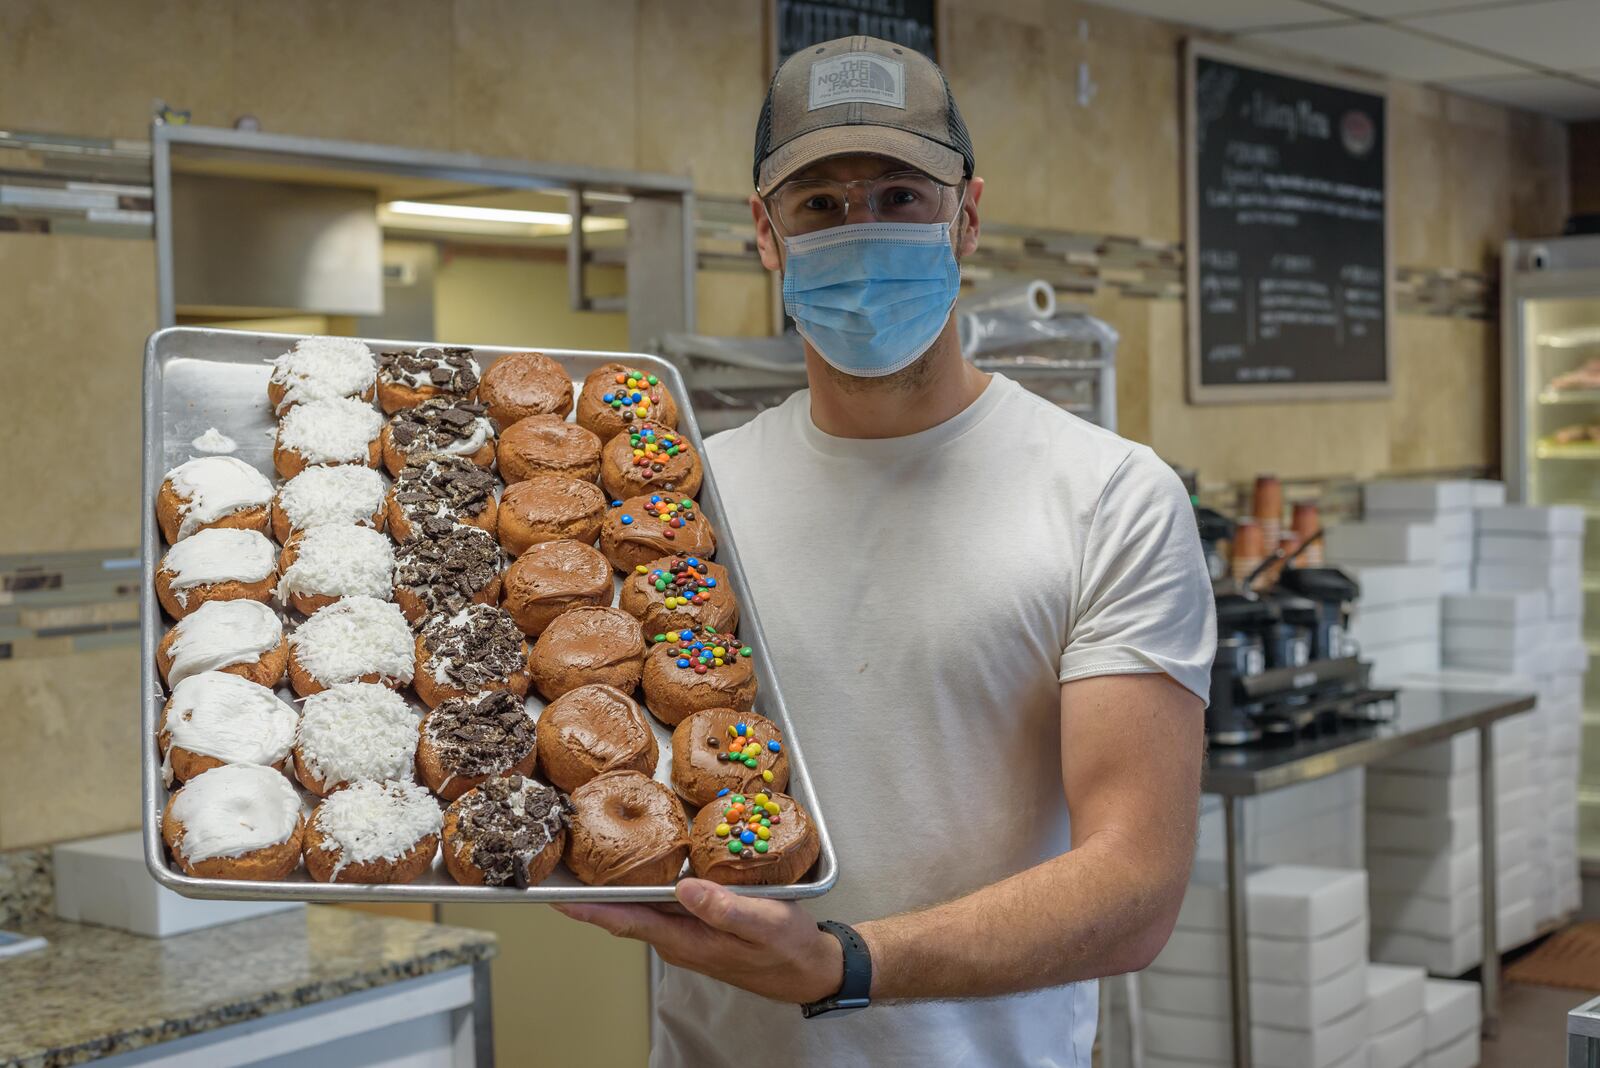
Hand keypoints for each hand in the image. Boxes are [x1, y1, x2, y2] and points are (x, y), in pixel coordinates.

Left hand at [551, 878, 842, 1003]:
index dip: (588, 909)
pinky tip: (647, 858)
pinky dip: (648, 879)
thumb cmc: (787, 950)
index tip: (555, 895)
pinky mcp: (700, 919)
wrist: (810, 968)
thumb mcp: (763, 924)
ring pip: (642, 904)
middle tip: (565, 859)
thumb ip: (724, 908)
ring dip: (617, 882)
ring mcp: (688, 929)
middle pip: (624, 911)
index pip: (624, 921)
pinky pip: (664, 899)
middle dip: (592, 890)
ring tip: (592, 853)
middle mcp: (678, 935)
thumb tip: (685, 887)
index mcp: (685, 939)